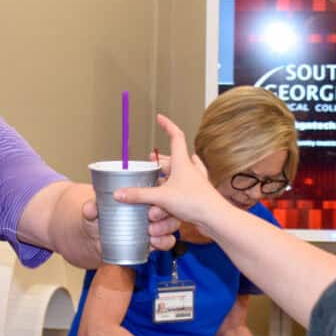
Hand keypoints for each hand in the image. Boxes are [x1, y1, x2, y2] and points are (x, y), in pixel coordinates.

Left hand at [81, 198, 178, 252]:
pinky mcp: (155, 240)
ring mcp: (156, 224)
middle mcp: (152, 207)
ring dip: (166, 228)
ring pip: (171, 223)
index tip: (151, 201)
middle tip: (151, 217)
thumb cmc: (97, 219)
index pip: (158, 188)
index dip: (160, 193)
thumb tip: (91, 208)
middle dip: (164, 212)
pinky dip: (164, 242)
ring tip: (152, 233)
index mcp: (141, 194)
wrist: (96, 241)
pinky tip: (154, 244)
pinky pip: (167, 241)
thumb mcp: (93, 213)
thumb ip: (91, 210)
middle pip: (168, 206)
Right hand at [114, 115, 225, 230]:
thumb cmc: (195, 202)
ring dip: (170, 171)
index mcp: (182, 162)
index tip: (160, 118)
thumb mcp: (162, 197)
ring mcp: (194, 182)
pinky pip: (187, 184)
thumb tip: (119, 193)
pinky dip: (179, 184)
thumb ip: (139, 195)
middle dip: (161, 158)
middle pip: (174, 157)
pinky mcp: (196, 194)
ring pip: (181, 171)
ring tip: (159, 174)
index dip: (167, 126)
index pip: (176, 136)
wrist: (215, 217)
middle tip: (151, 159)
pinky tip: (176, 188)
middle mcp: (189, 169)